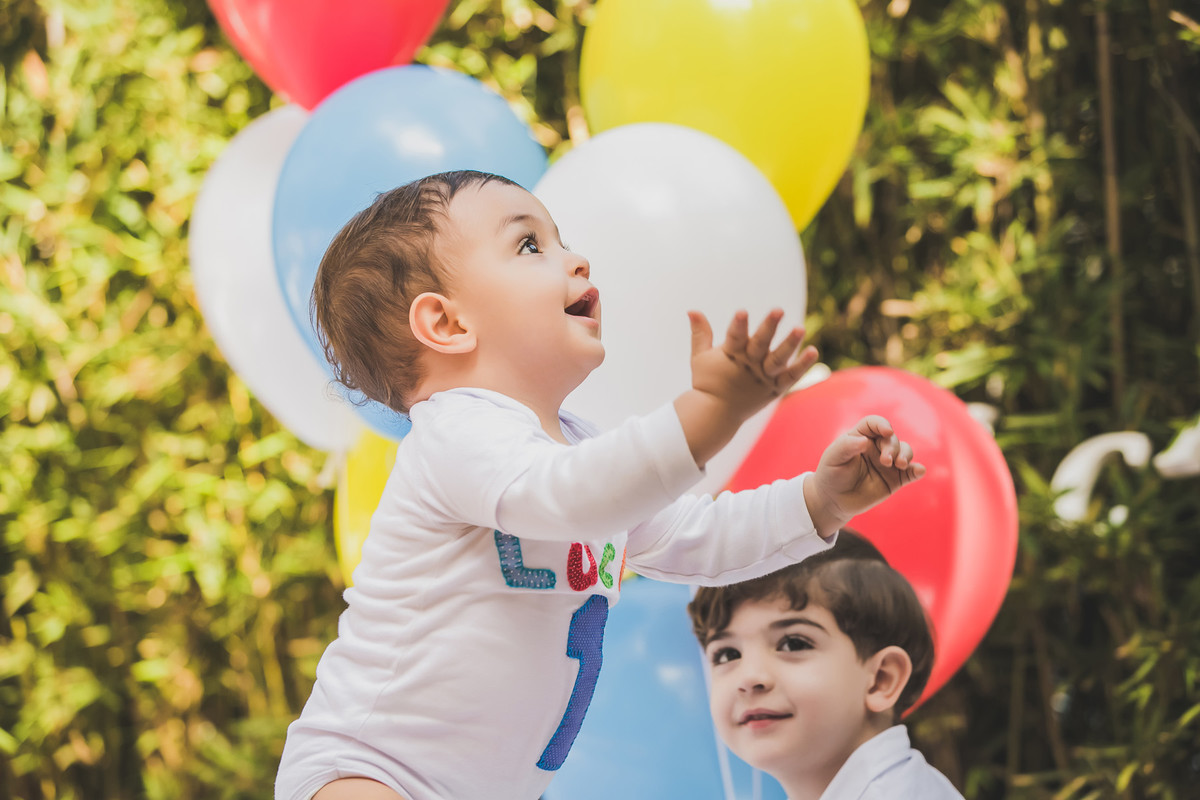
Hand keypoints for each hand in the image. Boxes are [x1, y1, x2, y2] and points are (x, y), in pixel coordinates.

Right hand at [687, 308, 818, 419]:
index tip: (742, 311)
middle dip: (768, 326)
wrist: (715, 415)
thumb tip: (692, 309)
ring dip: (790, 344)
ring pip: (778, 359)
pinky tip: (813, 351)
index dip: (738, 325)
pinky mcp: (774, 388)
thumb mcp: (700, 357)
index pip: (734, 337)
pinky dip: (802, 366)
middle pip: (760, 344)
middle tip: (778, 309)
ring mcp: (763, 377)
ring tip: (800, 328)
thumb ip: (700, 333)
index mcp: (731, 355)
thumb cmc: (707, 383)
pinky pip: (791, 377)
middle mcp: (749, 365)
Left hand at [803, 415, 925, 537]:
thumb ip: (847, 446)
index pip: (874, 424)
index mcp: (861, 437)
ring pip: (905, 451)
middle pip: (891, 439)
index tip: (887, 432)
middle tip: (885, 461)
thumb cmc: (831, 474)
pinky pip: (910, 473)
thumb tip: (866, 441)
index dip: (882, 424)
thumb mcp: (833, 458)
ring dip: (906, 455)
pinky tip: (919, 471)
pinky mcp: (895, 479)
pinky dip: (917, 471)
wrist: (834, 500)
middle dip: (892, 447)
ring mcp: (888, 463)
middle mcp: (877, 447)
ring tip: (900, 464)